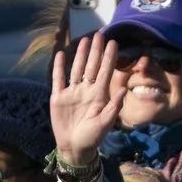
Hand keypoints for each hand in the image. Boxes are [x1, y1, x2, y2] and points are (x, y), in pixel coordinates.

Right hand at [50, 33, 125, 167]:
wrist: (74, 148)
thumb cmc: (92, 138)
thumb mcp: (105, 123)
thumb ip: (113, 107)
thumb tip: (122, 91)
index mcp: (99, 95)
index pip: (105, 72)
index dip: (109, 57)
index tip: (114, 42)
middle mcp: (86, 90)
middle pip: (92, 66)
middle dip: (96, 50)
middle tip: (99, 34)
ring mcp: (72, 92)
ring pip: (77, 68)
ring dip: (81, 54)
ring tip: (85, 40)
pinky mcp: (58, 97)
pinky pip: (58, 78)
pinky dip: (60, 66)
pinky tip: (62, 54)